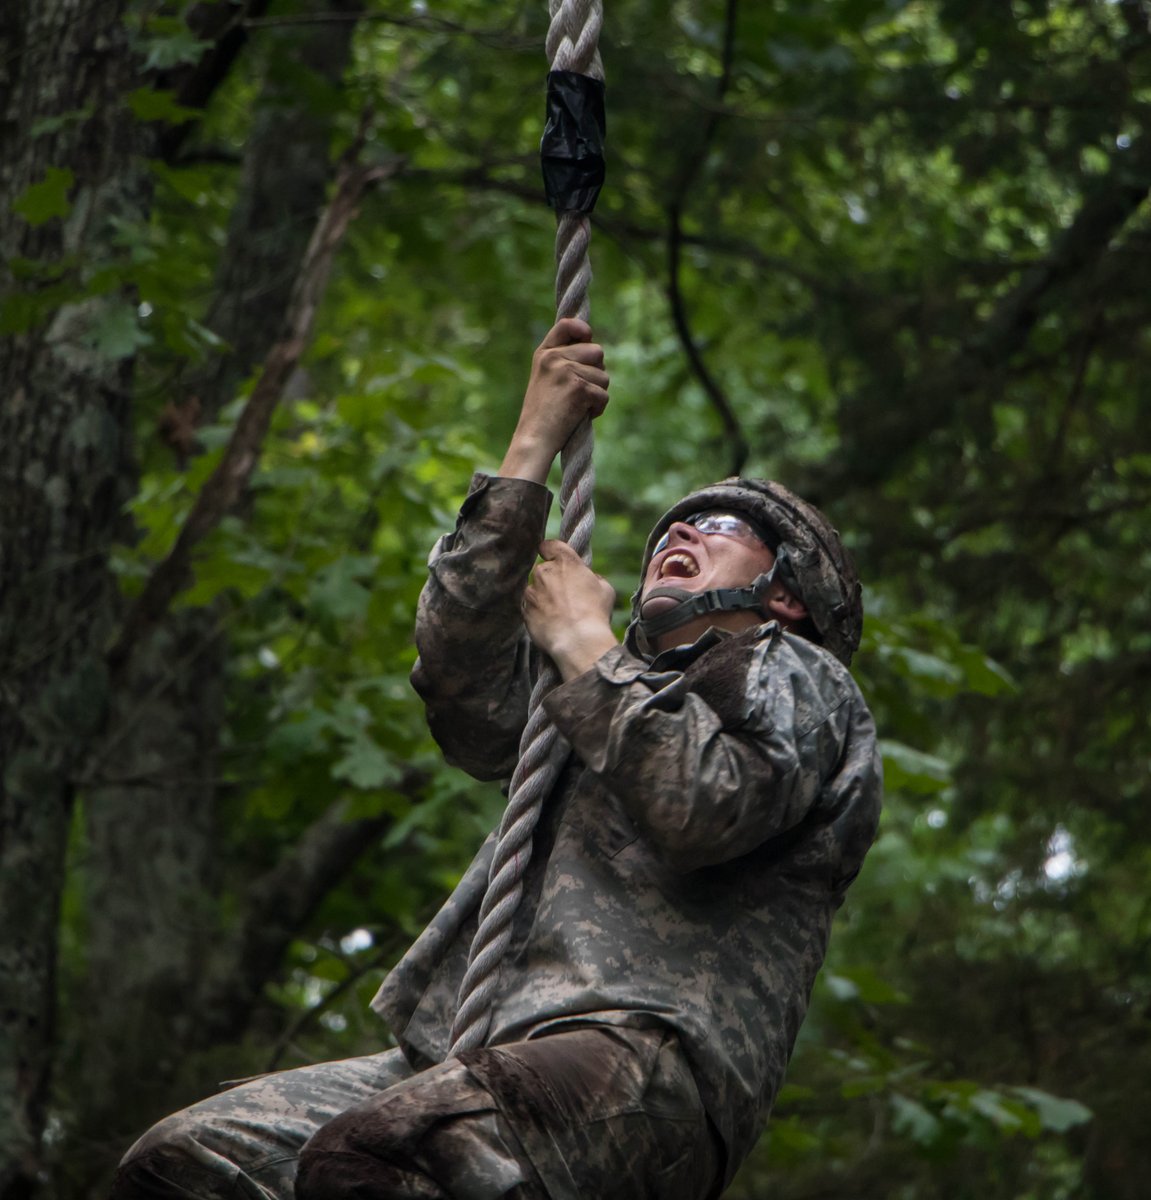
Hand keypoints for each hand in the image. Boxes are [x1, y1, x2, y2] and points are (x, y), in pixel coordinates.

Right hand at [499, 318, 608, 483]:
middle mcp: (554, 358)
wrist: (534, 439)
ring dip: (597, 394)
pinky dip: (598, 409)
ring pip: (604, 376)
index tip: (588, 337)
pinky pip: (604, 395)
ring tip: (577, 406)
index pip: (567, 325)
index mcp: (544, 353)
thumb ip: (564, 361)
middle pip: (597, 352)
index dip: (583, 329)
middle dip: (596, 373)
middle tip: (580, 391)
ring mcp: (566, 372)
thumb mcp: (546, 378)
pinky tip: (581, 415)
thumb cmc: (542, 414)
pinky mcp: (579, 388)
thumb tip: (596, 350)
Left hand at [522, 540, 618, 679]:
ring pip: (535, 589)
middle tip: (565, 595)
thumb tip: (589, 579)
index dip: (550, 550)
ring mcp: (532, 591)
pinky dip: (538, 612)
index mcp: (565, 562)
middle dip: (551, 579)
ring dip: (544, 597)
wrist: (578, 640)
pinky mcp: (525, 609)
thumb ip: (593, 578)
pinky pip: (530, 606)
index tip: (551, 556)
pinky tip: (551, 622)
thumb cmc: (595, 613)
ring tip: (559, 613)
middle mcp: (544, 572)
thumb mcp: (605, 589)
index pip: (549, 545)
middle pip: (543, 569)